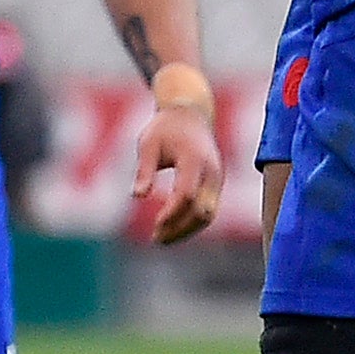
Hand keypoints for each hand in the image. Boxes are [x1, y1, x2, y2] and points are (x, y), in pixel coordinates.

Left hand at [135, 101, 222, 245]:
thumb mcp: (148, 143)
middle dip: (180, 228)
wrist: (191, 114)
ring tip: (162, 239)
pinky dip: (192, 224)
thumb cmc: (166, 128)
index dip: (172, 213)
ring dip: (187, 230)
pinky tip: (172, 229)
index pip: (187, 194)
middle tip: (156, 238)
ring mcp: (217, 179)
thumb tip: (137, 196)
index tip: (155, 225)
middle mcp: (211, 171)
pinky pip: (208, 210)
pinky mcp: (216, 185)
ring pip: (208, 215)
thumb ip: (145, 170)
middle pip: (202, 211)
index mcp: (195, 159)